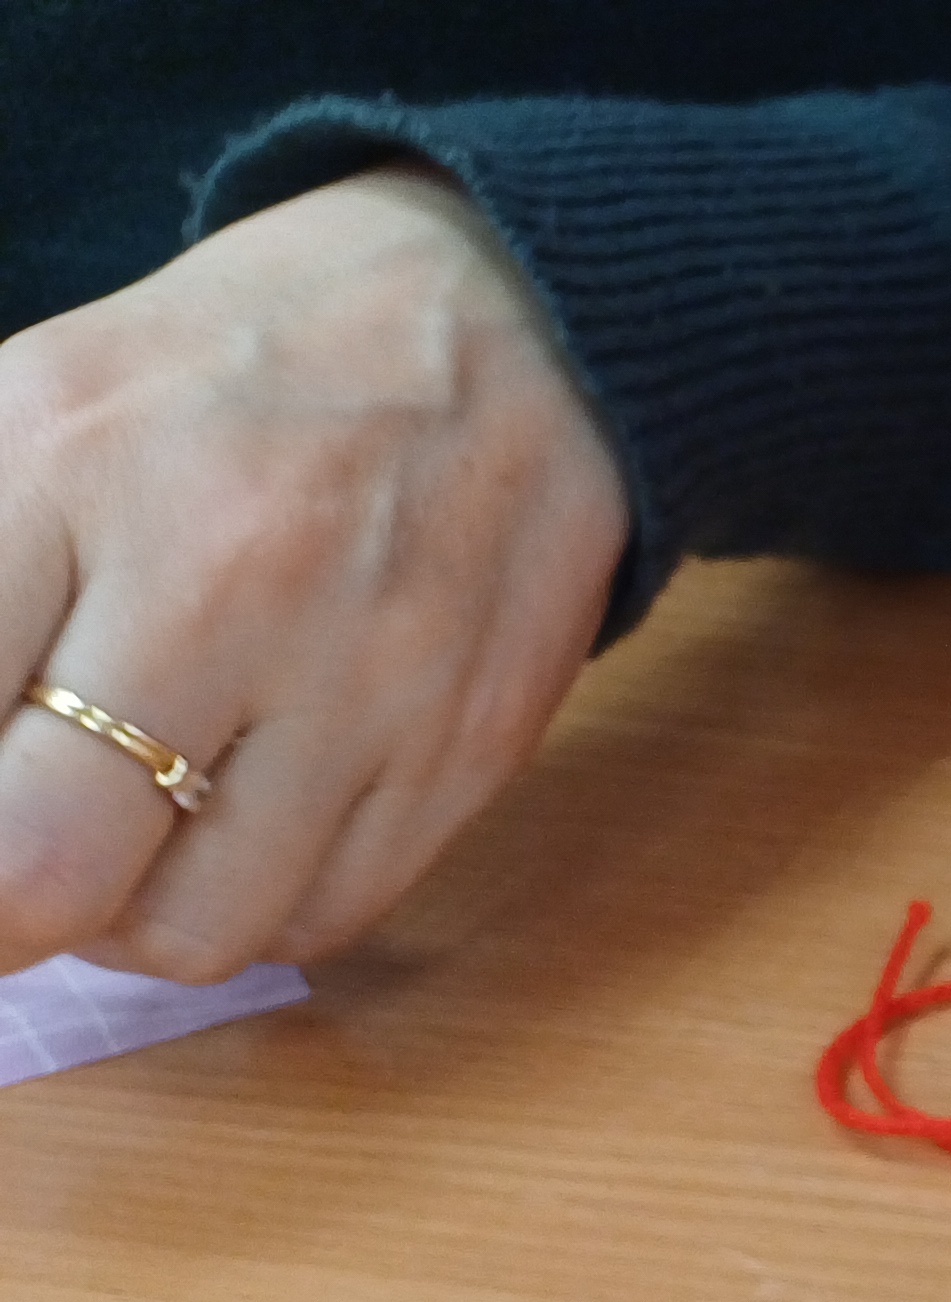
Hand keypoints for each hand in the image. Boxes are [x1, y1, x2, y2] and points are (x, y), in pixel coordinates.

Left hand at [0, 165, 626, 980]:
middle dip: (7, 905)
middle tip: (15, 869)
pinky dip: (254, 903)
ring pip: (194, 932)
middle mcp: (225, 583)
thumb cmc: (233, 380)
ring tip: (127, 840)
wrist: (508, 328)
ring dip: (130, 917)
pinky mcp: (468, 751)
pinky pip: (323, 919)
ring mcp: (367, 681)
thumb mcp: (33, 420)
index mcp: (68, 469)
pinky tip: (238, 827)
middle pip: (46, 872)